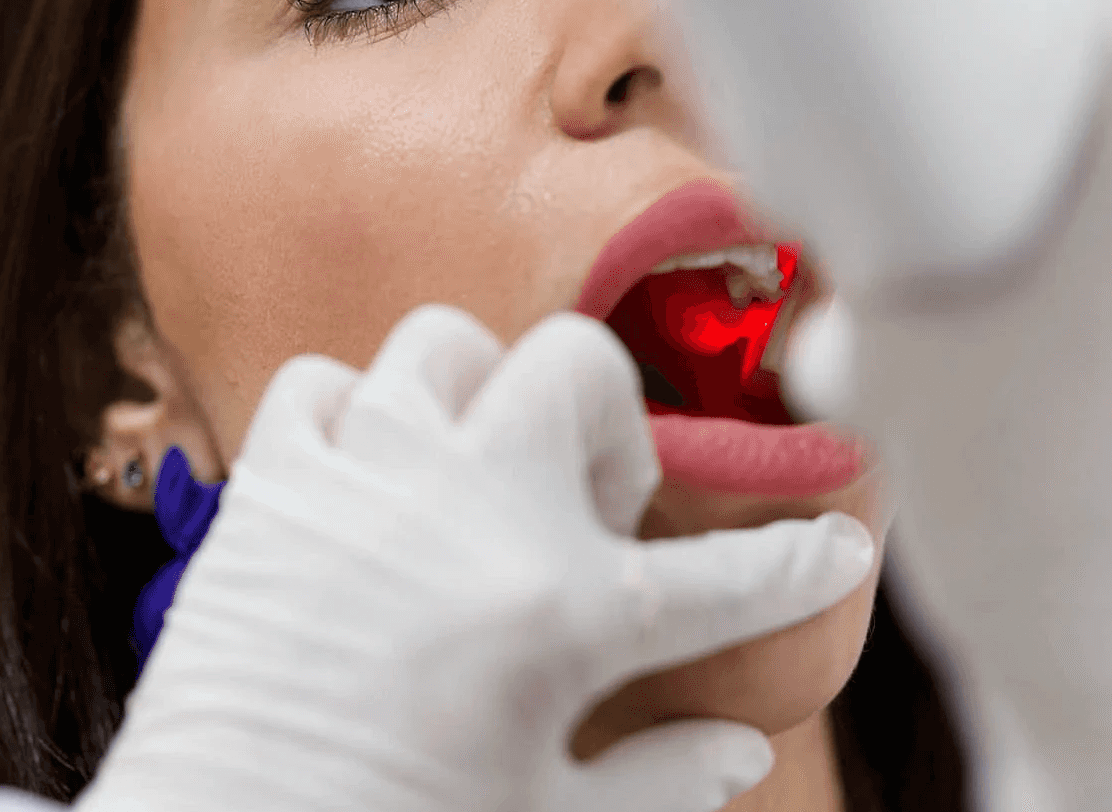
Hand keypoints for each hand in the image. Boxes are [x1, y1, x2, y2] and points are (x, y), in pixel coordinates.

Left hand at [76, 305, 876, 811]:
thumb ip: (661, 781)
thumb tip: (742, 749)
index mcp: (570, 614)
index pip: (731, 577)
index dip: (803, 561)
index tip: (839, 541)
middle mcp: (477, 511)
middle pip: (580, 364)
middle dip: (607, 422)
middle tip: (589, 509)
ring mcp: (369, 479)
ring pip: (445, 344)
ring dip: (478, 402)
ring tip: (472, 480)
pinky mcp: (273, 483)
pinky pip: (322, 385)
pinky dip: (350, 420)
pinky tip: (365, 489)